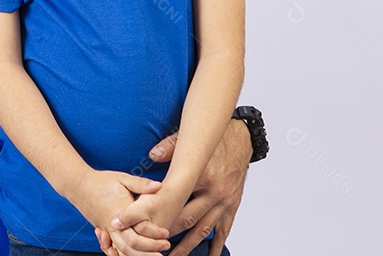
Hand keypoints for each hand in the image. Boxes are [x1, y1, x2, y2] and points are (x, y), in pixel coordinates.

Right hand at [73, 171, 169, 255]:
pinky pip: (113, 248)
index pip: (139, 230)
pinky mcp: (103, 232)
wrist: (78, 186)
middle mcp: (113, 225)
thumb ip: (141, 184)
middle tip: (164, 250)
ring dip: (137, 255)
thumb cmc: (101, 181)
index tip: (166, 234)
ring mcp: (106, 230)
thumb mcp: (122, 178)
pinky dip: (122, 254)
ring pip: (122, 250)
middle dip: (148, 251)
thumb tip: (159, 186)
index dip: (154, 235)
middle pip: (131, 246)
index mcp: (120, 211)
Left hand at [129, 121, 250, 255]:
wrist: (242, 138)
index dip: (155, 211)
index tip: (140, 222)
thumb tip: (152, 154)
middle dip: (167, 234)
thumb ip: (170, 146)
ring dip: (187, 245)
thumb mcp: (191, 138)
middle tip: (152, 245)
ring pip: (203, 229)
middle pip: (186, 219)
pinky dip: (216, 246)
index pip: (173, 198)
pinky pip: (224, 230)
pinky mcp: (233, 205)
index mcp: (201, 175)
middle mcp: (213, 191)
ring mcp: (224, 201)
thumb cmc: (215, 139)